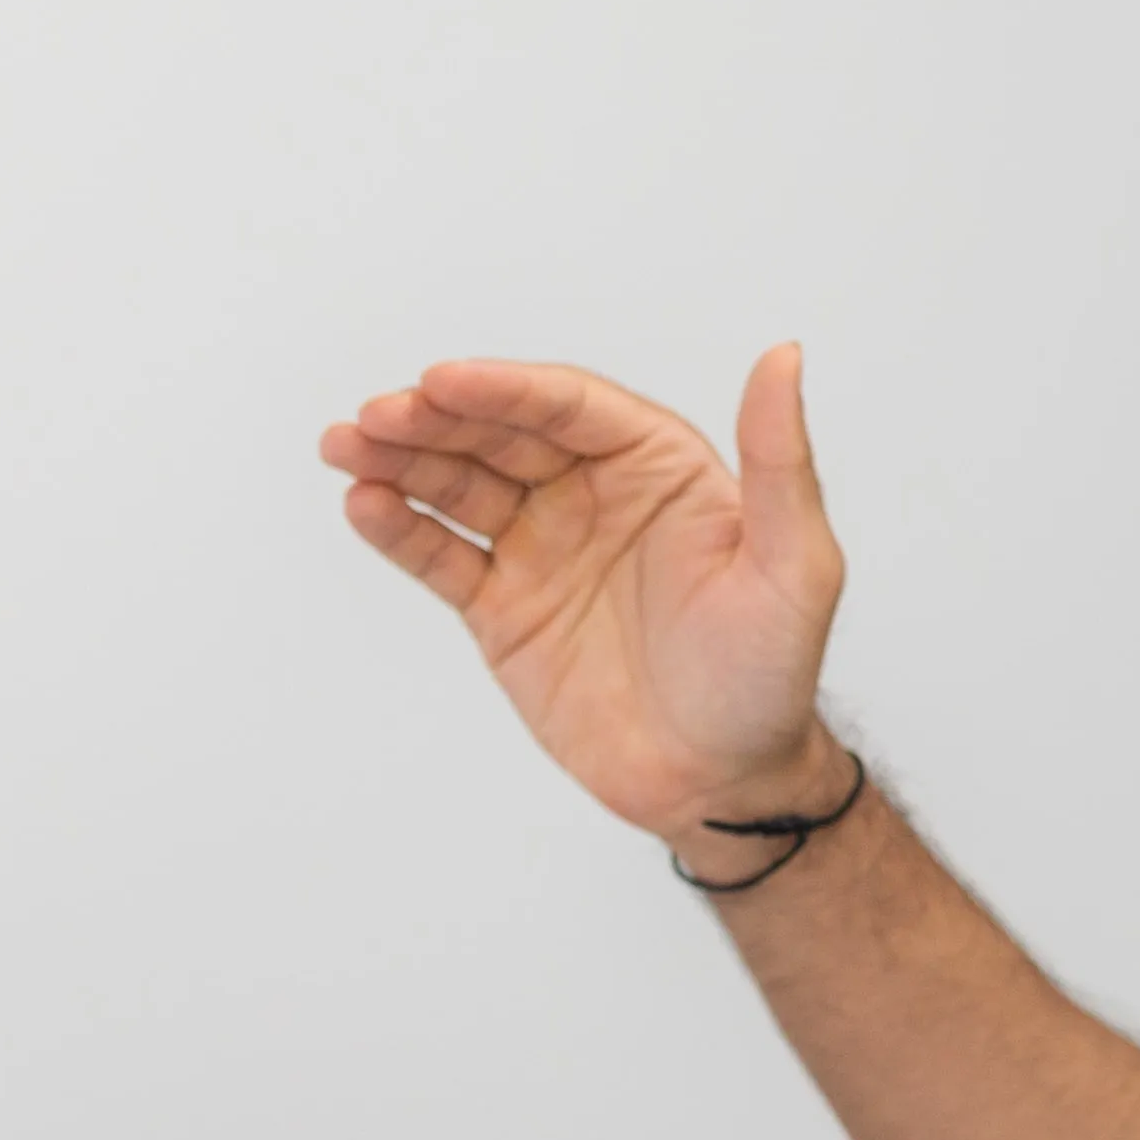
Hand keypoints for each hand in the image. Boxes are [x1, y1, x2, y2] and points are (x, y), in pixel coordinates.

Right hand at [317, 349, 848, 844]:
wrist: (722, 785)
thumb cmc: (770, 677)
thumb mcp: (795, 567)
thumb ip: (779, 460)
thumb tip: (784, 355)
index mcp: (657, 466)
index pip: (568, 408)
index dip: (504, 390)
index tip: (441, 381)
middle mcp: (592, 494)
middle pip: (499, 437)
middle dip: (433, 419)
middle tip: (375, 415)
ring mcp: (541, 549)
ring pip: (458, 487)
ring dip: (399, 461)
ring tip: (345, 445)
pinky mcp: (503, 610)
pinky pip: (442, 558)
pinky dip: (399, 529)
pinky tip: (363, 504)